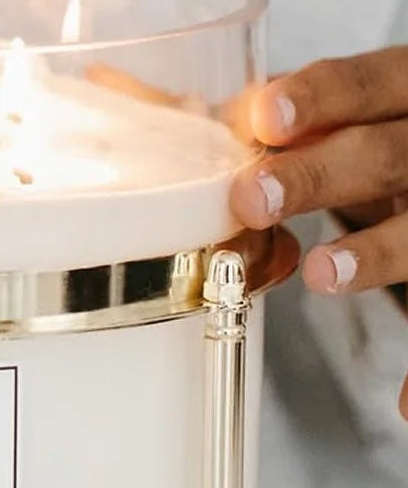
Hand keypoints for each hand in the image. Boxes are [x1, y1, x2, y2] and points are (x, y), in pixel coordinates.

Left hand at [228, 48, 407, 418]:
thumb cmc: (367, 136)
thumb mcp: (320, 115)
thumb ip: (236, 111)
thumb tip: (109, 85)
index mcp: (400, 92)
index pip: (367, 81)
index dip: (320, 97)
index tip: (263, 117)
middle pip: (386, 154)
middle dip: (320, 176)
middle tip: (251, 199)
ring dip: (377, 254)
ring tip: (322, 272)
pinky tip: (402, 406)